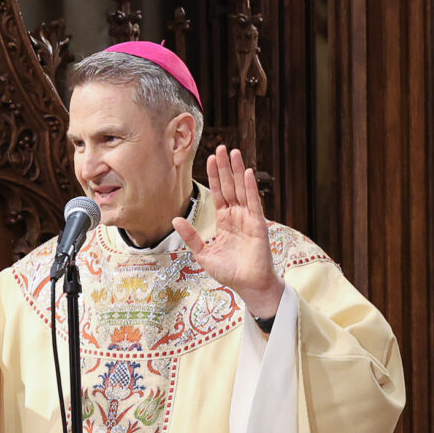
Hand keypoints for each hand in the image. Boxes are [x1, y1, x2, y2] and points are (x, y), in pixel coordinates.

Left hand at [172, 145, 283, 317]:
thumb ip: (191, 236)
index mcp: (224, 221)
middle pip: (229, 186)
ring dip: (237, 171)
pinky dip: (249, 188)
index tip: (209, 158)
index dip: (214, 176)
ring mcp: (248, 219)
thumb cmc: (229, 272)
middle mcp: (236, 216)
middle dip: (224, 167)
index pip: (218, 193)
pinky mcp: (258, 225)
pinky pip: (253, 203)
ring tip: (233, 152)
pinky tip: (245, 173)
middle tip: (220, 147)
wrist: (248, 286)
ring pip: (241, 190)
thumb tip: (175, 219)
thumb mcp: (203, 254)